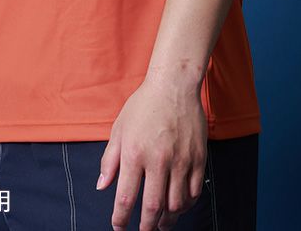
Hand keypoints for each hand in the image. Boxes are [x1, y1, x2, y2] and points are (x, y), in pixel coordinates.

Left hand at [96, 75, 207, 229]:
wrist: (173, 85)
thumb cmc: (143, 105)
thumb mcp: (119, 129)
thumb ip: (110, 160)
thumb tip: (102, 187)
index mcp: (134, 153)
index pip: (126, 198)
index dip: (120, 219)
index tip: (119, 226)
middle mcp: (158, 160)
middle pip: (153, 208)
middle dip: (146, 227)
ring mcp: (180, 160)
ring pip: (175, 205)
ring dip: (167, 220)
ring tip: (161, 223)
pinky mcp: (198, 158)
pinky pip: (193, 192)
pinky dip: (185, 205)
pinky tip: (178, 206)